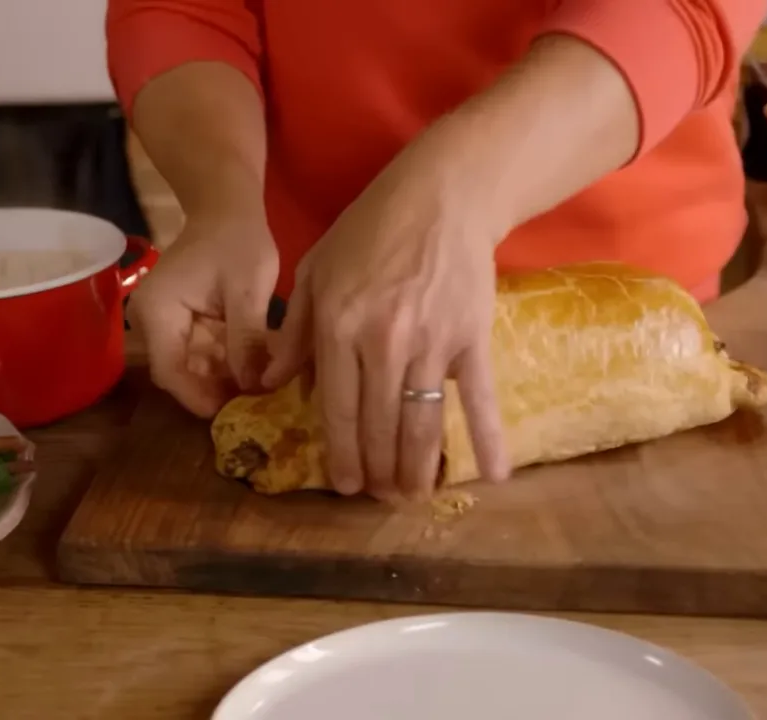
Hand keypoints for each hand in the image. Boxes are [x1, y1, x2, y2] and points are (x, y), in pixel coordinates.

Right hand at [129, 210, 278, 417]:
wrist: (225, 209)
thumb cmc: (237, 240)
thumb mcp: (249, 288)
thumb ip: (247, 339)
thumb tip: (253, 386)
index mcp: (157, 311)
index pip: (170, 371)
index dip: (200, 397)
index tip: (235, 412)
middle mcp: (150, 322)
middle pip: (179, 374)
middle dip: (216, 390)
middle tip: (256, 405)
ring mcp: (163, 324)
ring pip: (191, 368)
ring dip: (224, 379)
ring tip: (260, 389)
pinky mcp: (179, 325)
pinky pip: (199, 355)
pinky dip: (225, 363)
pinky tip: (254, 369)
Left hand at [263, 150, 509, 500]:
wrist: (442, 196)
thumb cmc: (369, 231)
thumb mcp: (315, 271)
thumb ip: (293, 331)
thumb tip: (272, 383)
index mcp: (339, 327)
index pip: (337, 407)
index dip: (341, 453)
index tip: (345, 486)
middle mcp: (383, 342)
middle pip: (378, 423)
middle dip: (378, 470)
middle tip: (381, 501)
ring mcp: (431, 342)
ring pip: (421, 420)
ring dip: (417, 466)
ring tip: (414, 497)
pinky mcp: (472, 338)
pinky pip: (479, 396)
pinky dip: (489, 437)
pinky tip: (494, 476)